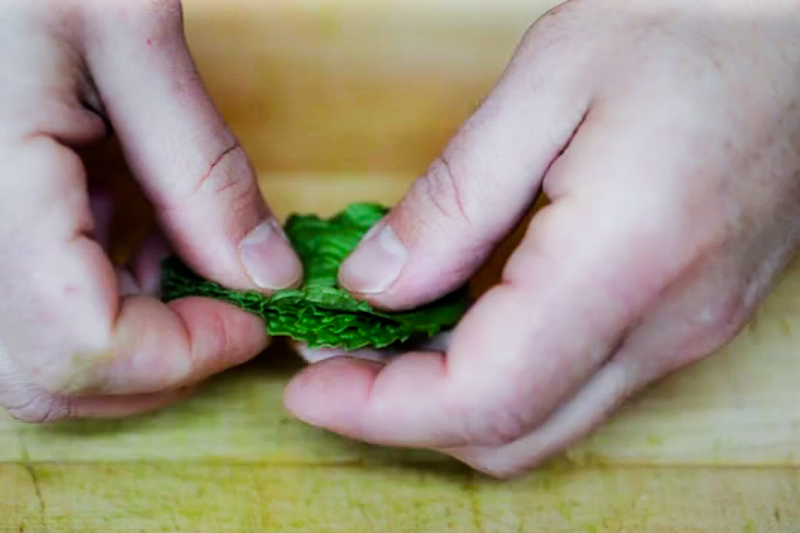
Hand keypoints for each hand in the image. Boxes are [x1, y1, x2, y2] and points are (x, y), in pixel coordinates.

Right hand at [0, 0, 301, 421]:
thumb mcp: (129, 34)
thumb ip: (200, 166)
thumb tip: (268, 279)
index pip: (80, 346)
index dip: (184, 351)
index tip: (252, 316)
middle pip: (54, 380)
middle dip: (163, 362)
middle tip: (228, 306)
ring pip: (43, 362)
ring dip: (138, 336)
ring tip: (185, 260)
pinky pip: (38, 314)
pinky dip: (109, 302)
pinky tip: (143, 242)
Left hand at [284, 0, 799, 476]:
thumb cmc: (693, 25)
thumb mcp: (549, 83)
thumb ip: (456, 201)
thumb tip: (378, 285)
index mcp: (623, 266)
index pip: (480, 399)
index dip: (378, 412)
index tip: (307, 385)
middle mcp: (663, 327)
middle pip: (508, 435)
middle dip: (401, 418)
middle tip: (330, 362)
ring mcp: (683, 332)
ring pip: (540, 421)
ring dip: (447, 400)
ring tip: (377, 342)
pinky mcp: (685, 318)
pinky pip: (574, 383)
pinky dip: (497, 375)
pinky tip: (453, 323)